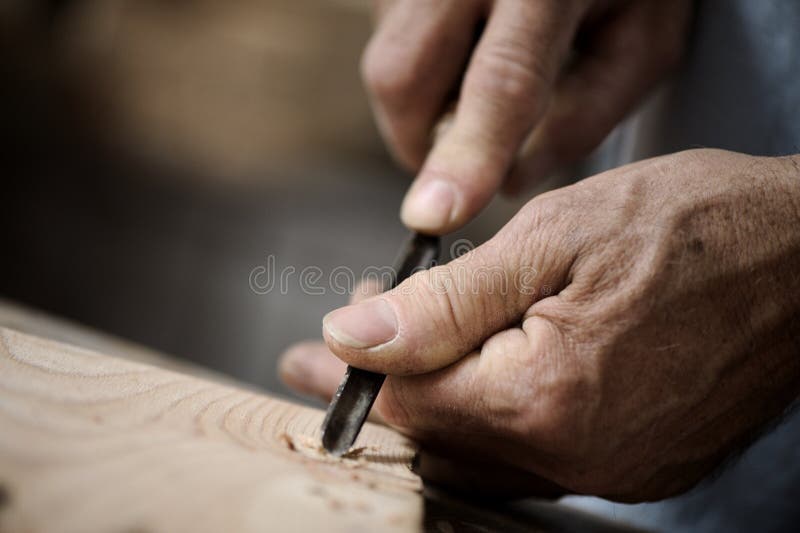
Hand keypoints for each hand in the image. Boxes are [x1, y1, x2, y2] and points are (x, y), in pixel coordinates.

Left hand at [281, 149, 799, 500]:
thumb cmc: (691, 226)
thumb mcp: (550, 238)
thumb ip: (444, 301)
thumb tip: (354, 336)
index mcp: (547, 400)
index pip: (411, 399)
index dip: (355, 368)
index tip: (318, 341)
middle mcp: (580, 457)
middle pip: (442, 435)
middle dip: (390, 383)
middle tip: (352, 339)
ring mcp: (615, 471)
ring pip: (486, 452)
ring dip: (439, 399)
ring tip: (412, 347)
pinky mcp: (640, 465)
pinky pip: (538, 458)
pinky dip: (496, 416)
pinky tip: (482, 372)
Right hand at [363, 0, 692, 233]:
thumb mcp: (642, 44)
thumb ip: (583, 120)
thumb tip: (507, 184)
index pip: (500, 81)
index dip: (467, 154)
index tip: (434, 216)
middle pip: (402, 76)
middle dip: (421, 143)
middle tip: (465, 157)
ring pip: (386, 65)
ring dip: (422, 107)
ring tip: (479, 87)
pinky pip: (389, 42)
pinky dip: (422, 73)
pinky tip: (467, 51)